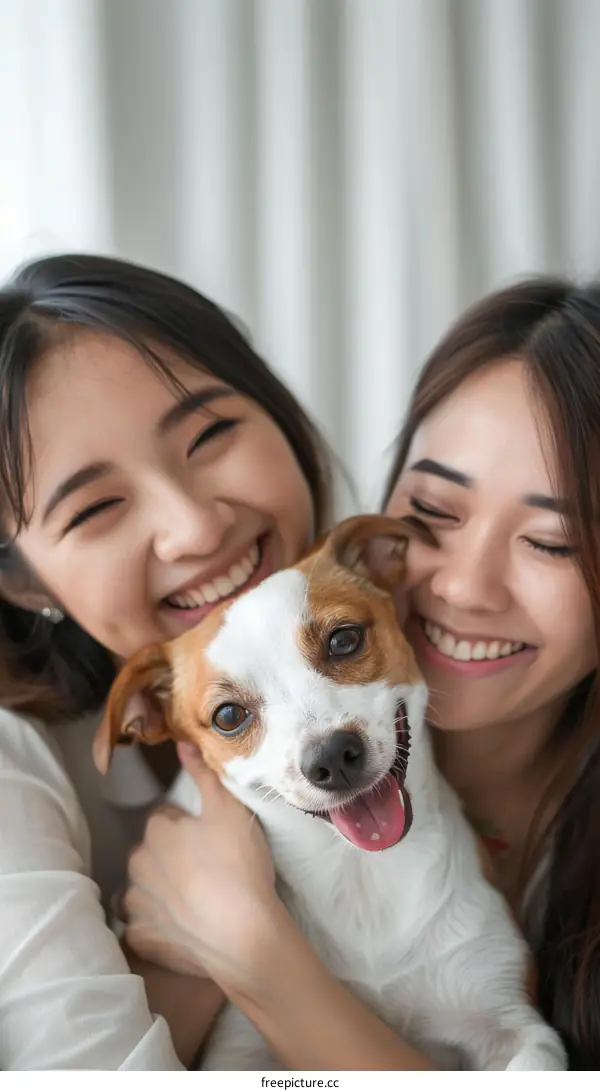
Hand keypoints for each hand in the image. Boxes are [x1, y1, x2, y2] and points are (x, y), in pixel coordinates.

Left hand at [124, 743, 277, 990]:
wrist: (246, 935)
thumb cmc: (239, 866)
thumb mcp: (229, 809)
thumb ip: (203, 774)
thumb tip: (181, 742)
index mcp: (156, 832)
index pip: (164, 818)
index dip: (187, 825)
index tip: (210, 838)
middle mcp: (137, 865)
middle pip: (150, 853)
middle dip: (170, 856)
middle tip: (207, 867)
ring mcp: (137, 905)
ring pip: (142, 889)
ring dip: (159, 890)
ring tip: (194, 898)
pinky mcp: (142, 940)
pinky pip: (142, 928)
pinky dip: (157, 926)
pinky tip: (181, 926)